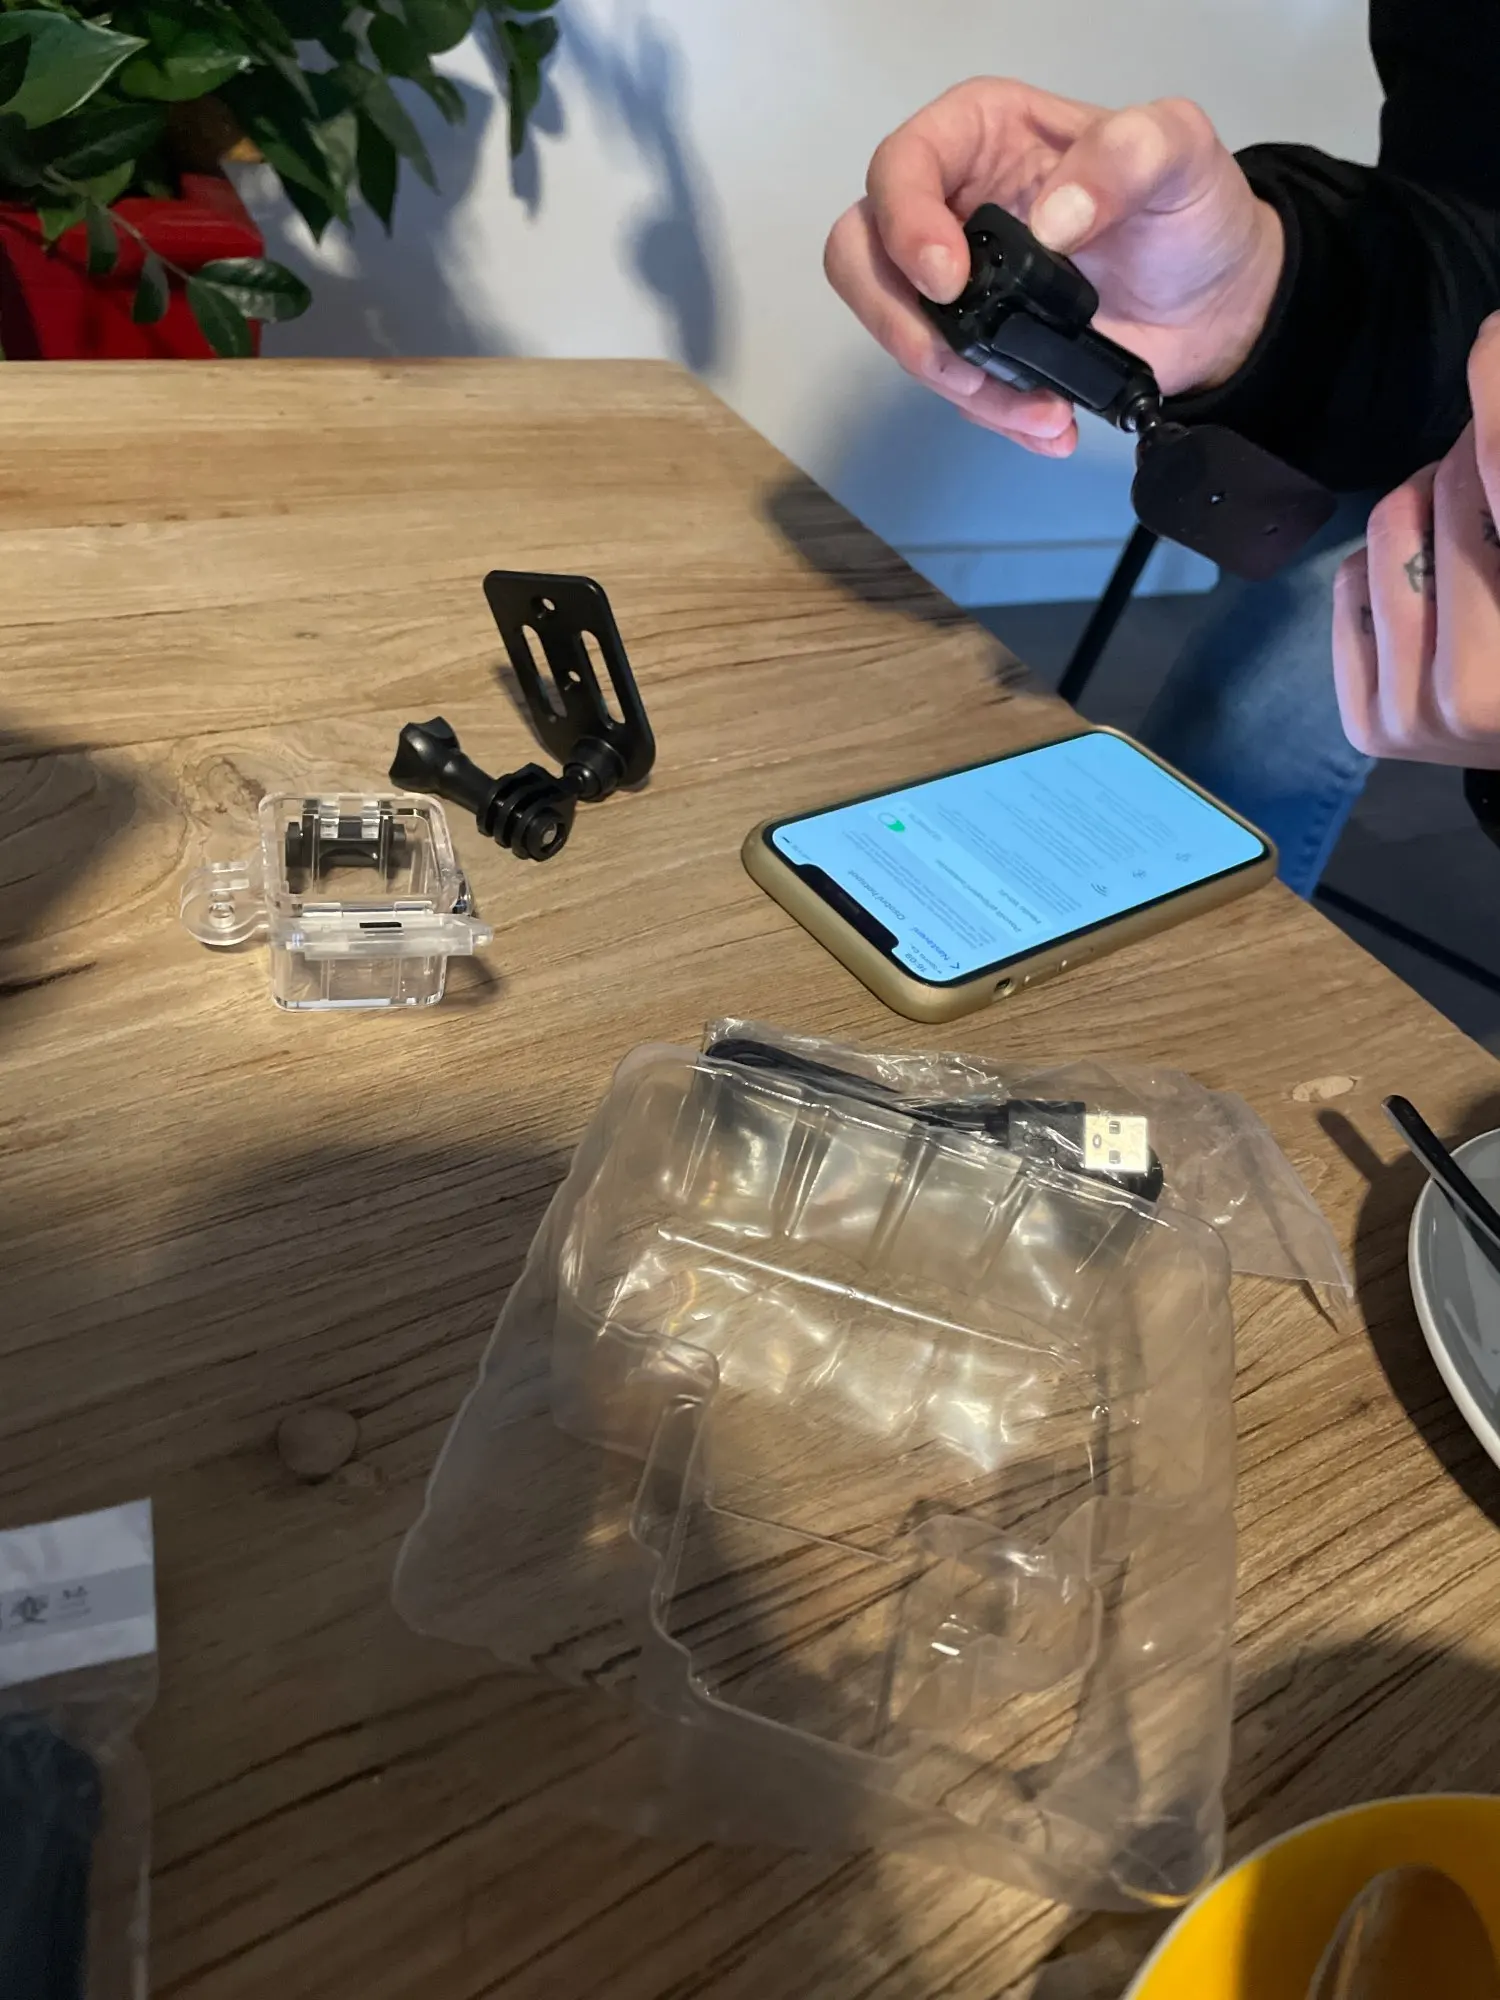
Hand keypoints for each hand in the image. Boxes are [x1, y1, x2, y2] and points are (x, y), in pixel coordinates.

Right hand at [824, 79, 1284, 454]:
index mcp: (978, 136)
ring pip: (899, 335)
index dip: (904, 225)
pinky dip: (995, 416)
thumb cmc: (1190, 210)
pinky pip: (952, 388)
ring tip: (1040, 408)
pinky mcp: (973, 347)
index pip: (899, 167)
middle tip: (959, 365)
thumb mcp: (1180, 151)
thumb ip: (1126, 156)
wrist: (1215, 303)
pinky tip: (1051, 421)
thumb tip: (1052, 219)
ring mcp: (954, 284)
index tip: (950, 280)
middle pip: (860, 257)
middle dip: (899, 324)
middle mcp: (948, 205)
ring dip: (958, 385)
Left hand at [1333, 316, 1499, 766]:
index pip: (1495, 478)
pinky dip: (1387, 562)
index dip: (1495, 396)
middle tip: (1485, 449)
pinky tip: (1430, 580)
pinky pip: (1351, 582)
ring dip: (1430, 499)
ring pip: (1392, 525)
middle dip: (1475, 451)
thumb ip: (1497, 478)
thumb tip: (1491, 346)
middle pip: (1455, 491)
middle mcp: (1480, 693)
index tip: (1492, 339)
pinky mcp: (1369, 727)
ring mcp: (1417, 718)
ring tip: (1465, 521)